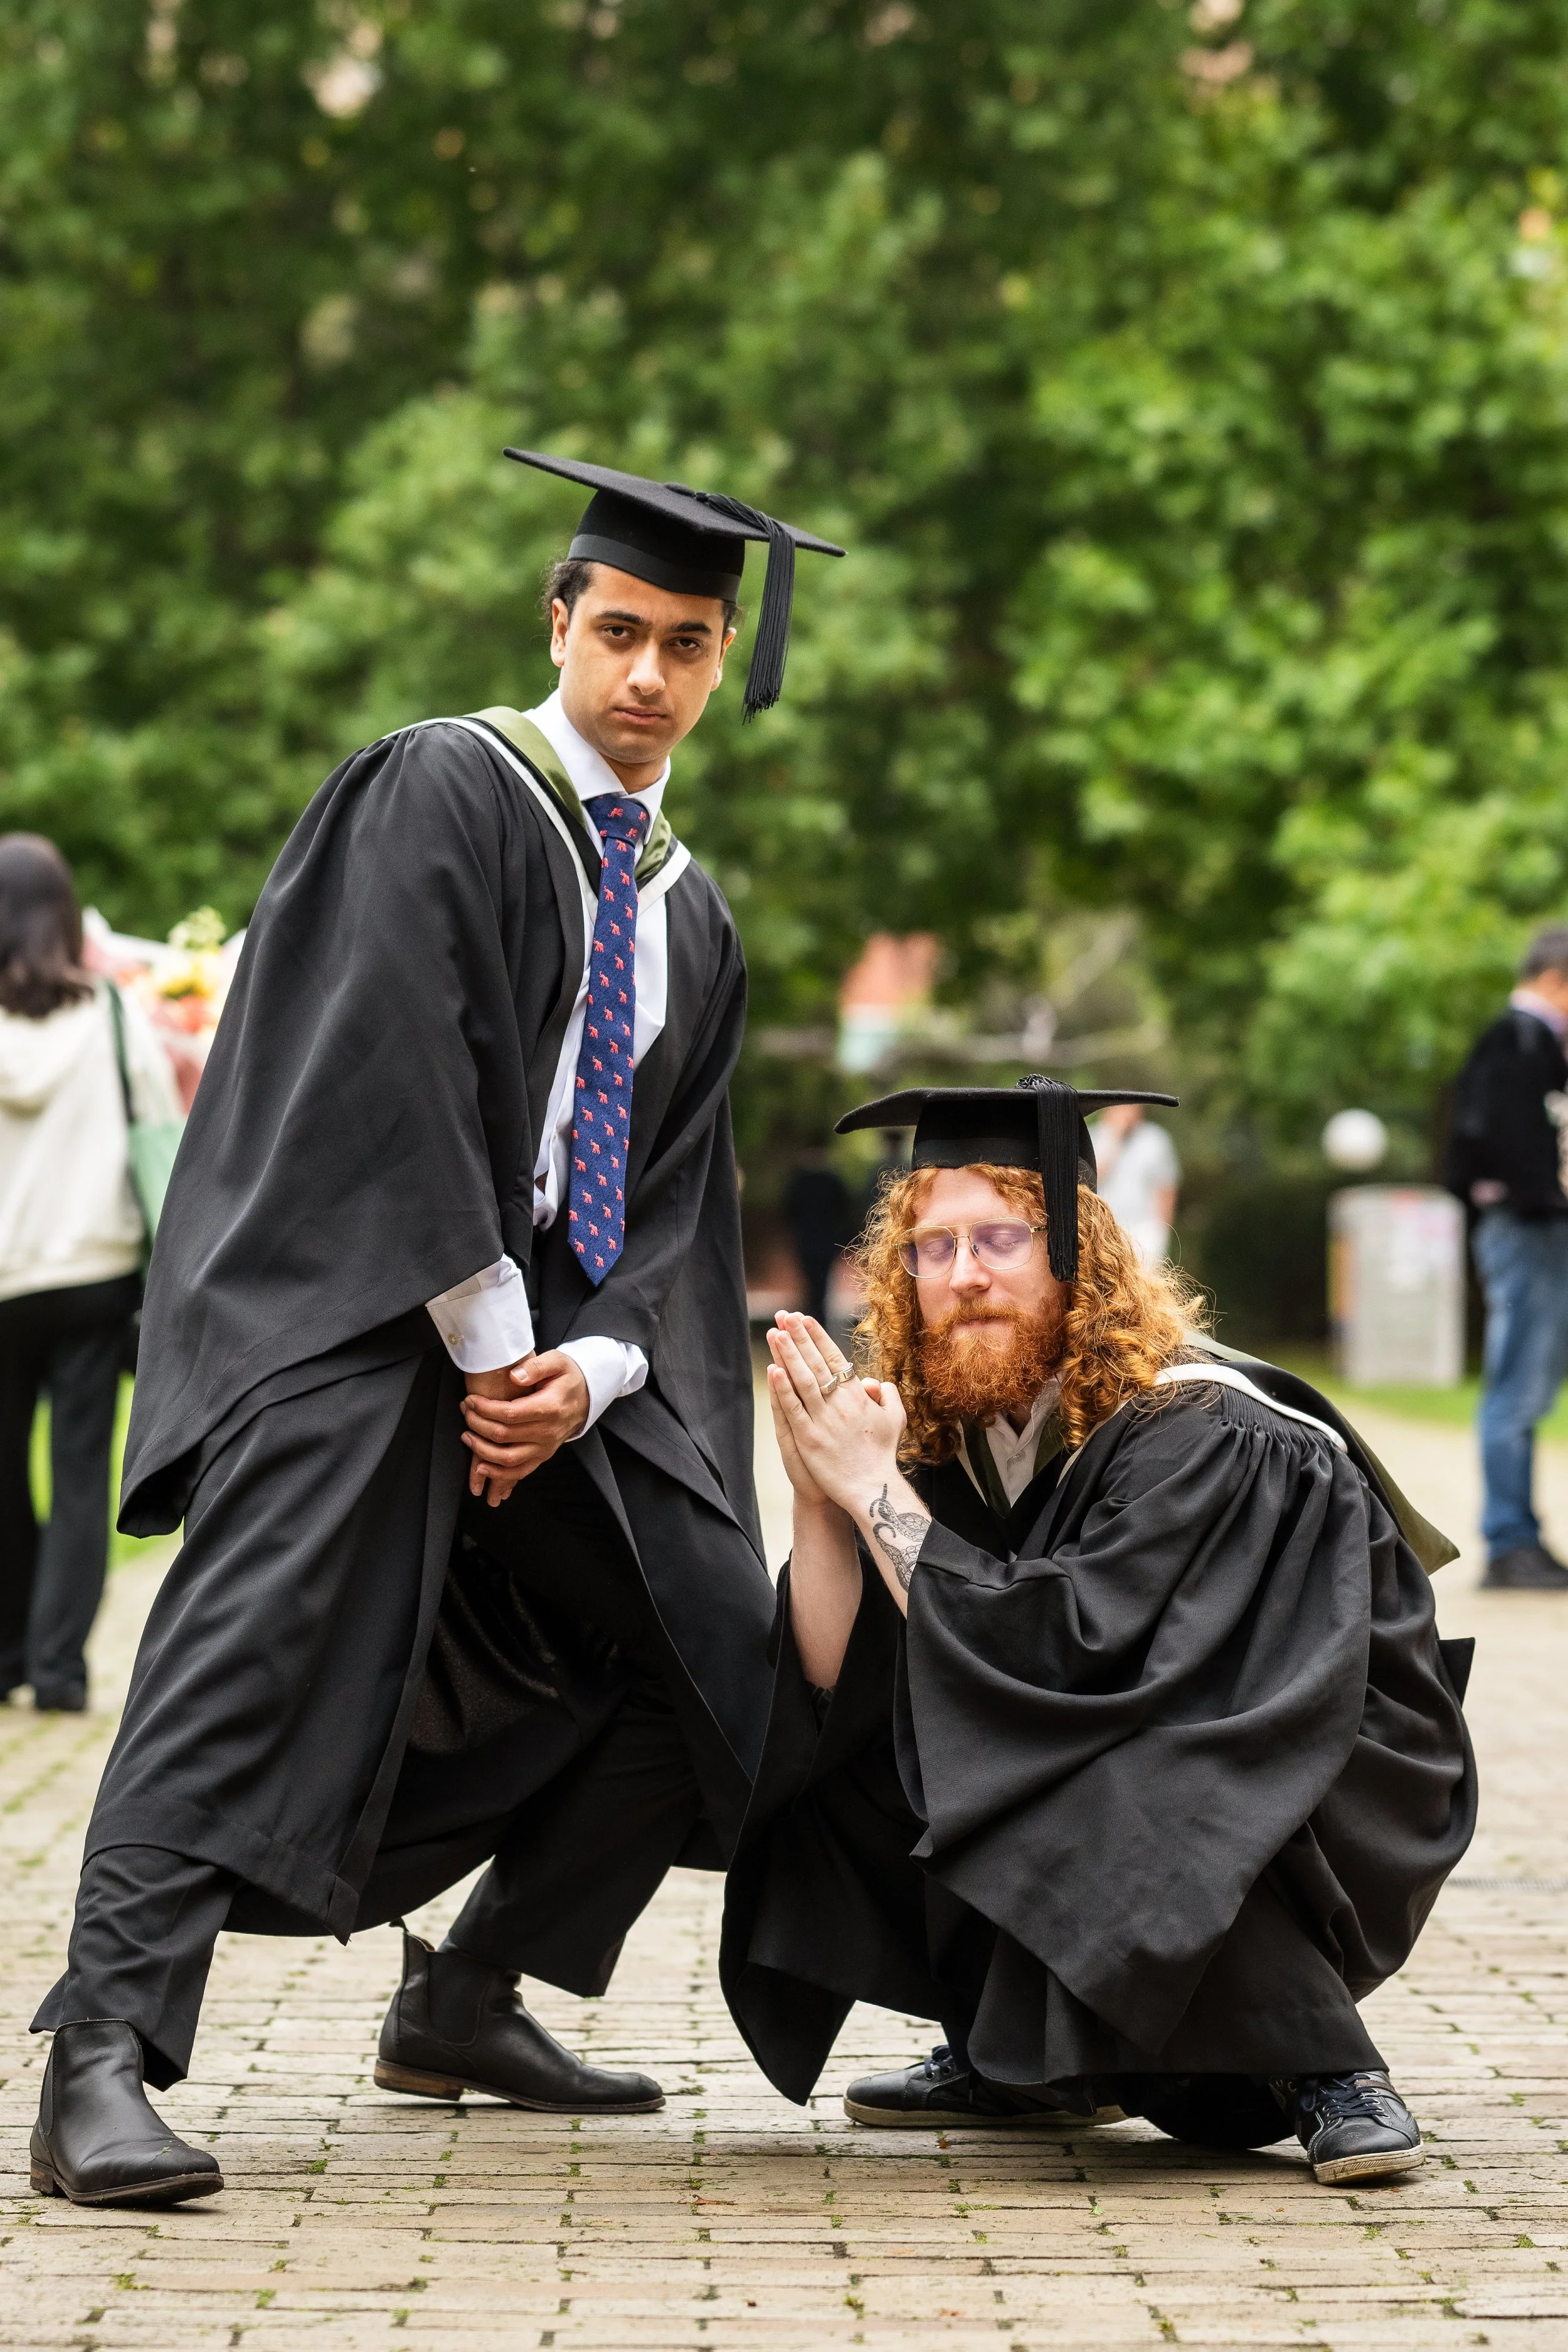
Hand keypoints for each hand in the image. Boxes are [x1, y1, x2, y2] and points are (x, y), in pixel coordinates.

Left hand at [461, 1351, 589, 1505]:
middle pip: (503, 1435)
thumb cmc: (568, 1378)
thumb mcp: (557, 1361)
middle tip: (465, 1411)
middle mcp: (547, 1432)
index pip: (509, 1414)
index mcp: (549, 1408)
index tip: (470, 1400)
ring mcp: (545, 1448)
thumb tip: (514, 1376)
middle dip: (477, 1424)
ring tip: (467, 1435)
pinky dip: (497, 1473)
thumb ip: (535, 1366)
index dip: (485, 1408)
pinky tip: (480, 1466)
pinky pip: (518, 1472)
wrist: (586, 1398)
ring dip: (481, 1450)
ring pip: (507, 1458)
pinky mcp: (542, 1457)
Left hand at [765, 1313, 903, 1516]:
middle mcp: (840, 1403)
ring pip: (802, 1380)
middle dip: (799, 1336)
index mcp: (858, 1395)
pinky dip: (783, 1389)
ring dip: (788, 1354)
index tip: (804, 1318)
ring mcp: (823, 1420)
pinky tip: (773, 1370)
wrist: (872, 1488)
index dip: (817, 1337)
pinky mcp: (809, 1438)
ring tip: (776, 1333)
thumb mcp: (895, 1419)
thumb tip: (874, 1380)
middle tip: (784, 1315)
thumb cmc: (883, 1455)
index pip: (834, 1358)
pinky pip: (793, 1408)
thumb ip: (886, 1395)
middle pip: (816, 1362)